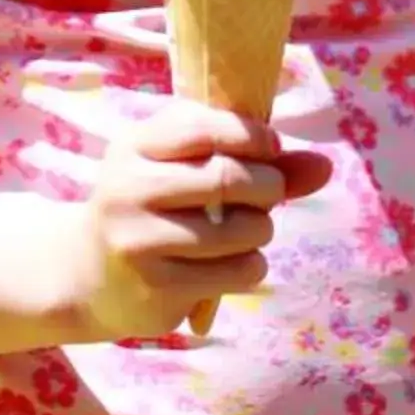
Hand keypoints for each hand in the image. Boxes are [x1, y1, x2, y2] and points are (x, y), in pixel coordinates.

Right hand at [71, 103, 331, 340]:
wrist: (88, 274)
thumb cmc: (153, 206)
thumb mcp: (185, 169)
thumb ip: (254, 161)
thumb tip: (326, 165)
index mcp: (134, 146)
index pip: (204, 127)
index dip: (252, 136)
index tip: (272, 149)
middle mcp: (128, 189)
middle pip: (225, 177)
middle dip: (267, 185)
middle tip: (271, 194)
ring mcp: (138, 241)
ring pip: (236, 229)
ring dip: (262, 229)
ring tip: (254, 229)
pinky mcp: (155, 286)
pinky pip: (233, 272)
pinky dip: (252, 265)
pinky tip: (238, 262)